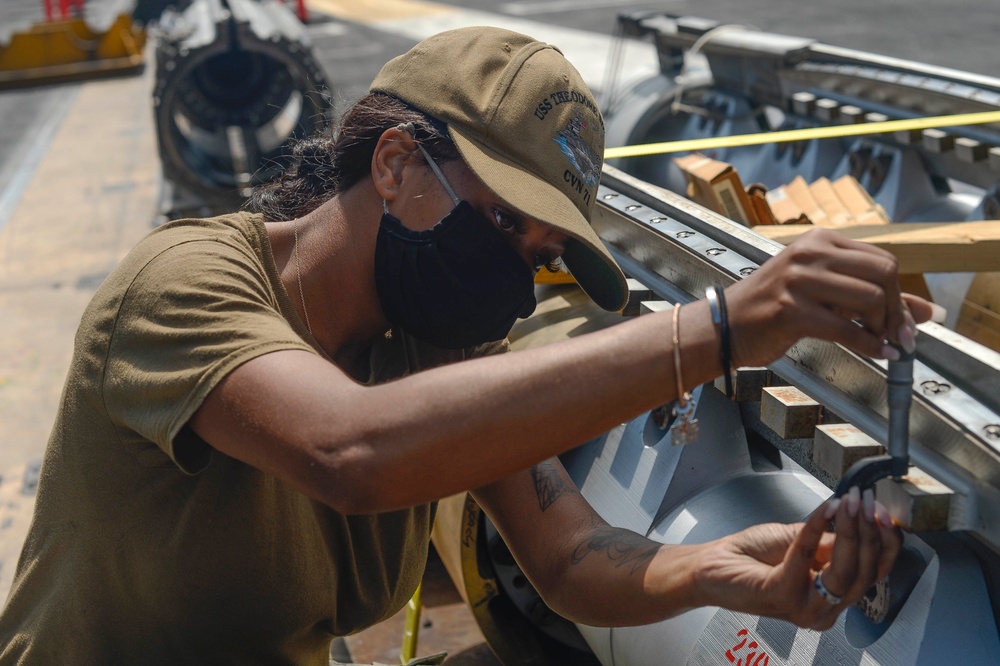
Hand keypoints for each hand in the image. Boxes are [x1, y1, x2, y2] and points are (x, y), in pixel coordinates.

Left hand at [695, 487, 900, 629]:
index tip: (883, 511)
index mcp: (834, 597)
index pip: (875, 574)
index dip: (885, 542)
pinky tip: (824, 509)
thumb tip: (861, 516)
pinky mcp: (783, 595)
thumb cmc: (752, 556)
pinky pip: (807, 557)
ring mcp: (806, 607)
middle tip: (864, 500)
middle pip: (865, 572)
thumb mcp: (800, 541)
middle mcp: (825, 609)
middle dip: (868, 530)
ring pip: (845, 570)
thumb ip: (830, 538)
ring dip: (850, 530)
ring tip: (849, 502)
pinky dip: (816, 527)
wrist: (712, 566)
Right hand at [727, 227, 934, 366]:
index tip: (901, 319)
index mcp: (818, 241)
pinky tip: (876, 353)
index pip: (882, 259)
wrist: (723, 327)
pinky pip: (847, 329)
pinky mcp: (791, 310)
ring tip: (881, 343)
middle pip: (883, 274)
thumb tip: (928, 310)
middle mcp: (809, 253)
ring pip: (869, 299)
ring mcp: (798, 280)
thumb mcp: (822, 292)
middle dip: (897, 309)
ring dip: (884, 328)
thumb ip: (870, 296)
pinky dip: (870, 345)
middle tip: (896, 333)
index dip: (899, 293)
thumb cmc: (770, 310)